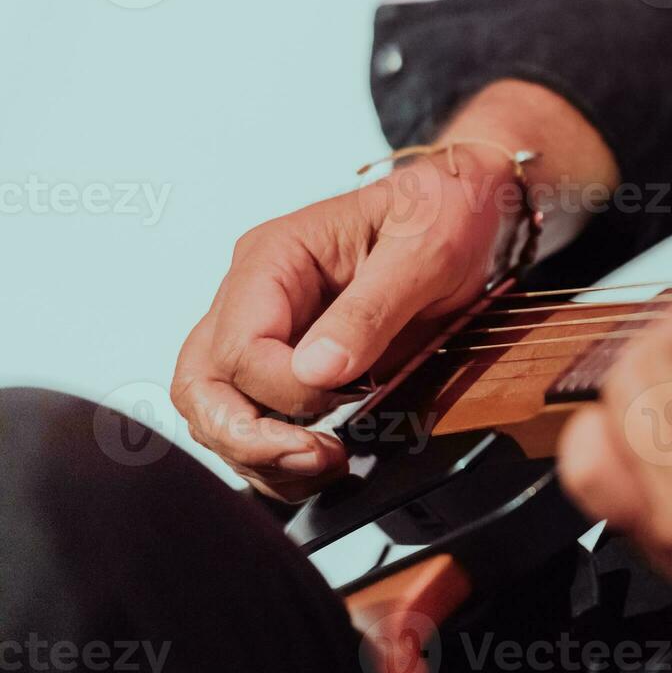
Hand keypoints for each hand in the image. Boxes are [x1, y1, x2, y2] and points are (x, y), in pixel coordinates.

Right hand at [170, 149, 509, 500]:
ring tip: (328, 465)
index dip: (287, 391)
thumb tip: (317, 371)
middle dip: (248, 437)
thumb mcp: (426, 251)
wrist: (468, 208)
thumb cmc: (443, 211)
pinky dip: (280, 452)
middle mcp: (255, 294)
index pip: (239, 347)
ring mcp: (269, 328)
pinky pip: (255, 416)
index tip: (349, 399)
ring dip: (261, 454)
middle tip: (316, 459)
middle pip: (202, 383)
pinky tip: (324, 462)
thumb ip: (371, 310)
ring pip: (217, 409)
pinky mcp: (291, 359)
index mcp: (274, 257)